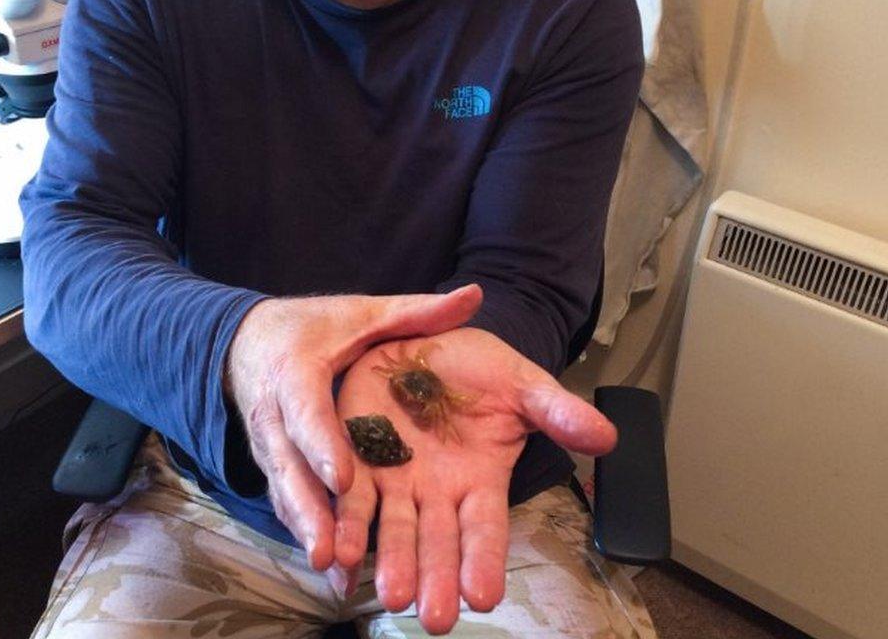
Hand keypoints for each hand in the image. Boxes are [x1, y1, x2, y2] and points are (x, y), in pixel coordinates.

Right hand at [223, 284, 482, 570]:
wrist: (253, 339)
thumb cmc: (317, 327)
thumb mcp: (362, 314)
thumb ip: (417, 312)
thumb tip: (475, 295)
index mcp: (296, 370)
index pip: (307, 411)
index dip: (324, 445)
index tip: (345, 480)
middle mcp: (275, 413)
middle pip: (290, 465)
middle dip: (310, 509)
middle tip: (334, 548)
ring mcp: (270, 445)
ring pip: (286, 491)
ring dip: (307, 530)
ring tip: (335, 567)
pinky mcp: (275, 465)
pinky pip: (287, 500)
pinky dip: (306, 530)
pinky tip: (333, 565)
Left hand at [332, 327, 616, 634]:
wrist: (429, 337)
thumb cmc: (480, 367)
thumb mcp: (522, 383)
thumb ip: (557, 411)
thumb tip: (608, 437)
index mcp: (480, 479)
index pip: (485, 528)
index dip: (484, 559)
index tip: (484, 596)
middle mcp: (436, 490)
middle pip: (437, 541)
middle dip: (436, 578)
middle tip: (436, 617)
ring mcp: (396, 477)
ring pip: (394, 527)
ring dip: (392, 560)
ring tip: (392, 593)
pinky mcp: (357, 455)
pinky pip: (351, 495)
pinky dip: (346, 523)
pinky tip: (339, 551)